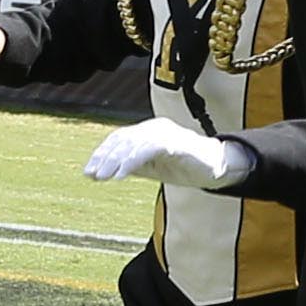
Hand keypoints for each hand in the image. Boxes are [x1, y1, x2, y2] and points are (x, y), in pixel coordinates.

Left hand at [87, 118, 257, 191]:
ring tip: (104, 177)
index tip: (88, 171)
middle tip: (92, 176)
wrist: (217, 168)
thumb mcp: (151, 168)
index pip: (119, 138)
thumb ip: (129, 166)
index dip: (102, 153)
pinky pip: (150, 149)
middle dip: (105, 158)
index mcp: (147, 132)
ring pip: (134, 143)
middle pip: (123, 139)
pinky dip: (133, 161)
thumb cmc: (183, 166)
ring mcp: (166, 133)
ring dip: (116, 161)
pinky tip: (122, 175)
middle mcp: (155, 128)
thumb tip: (99, 173)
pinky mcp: (177, 142)